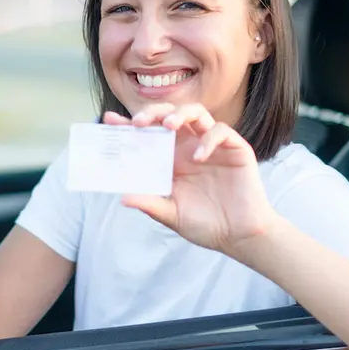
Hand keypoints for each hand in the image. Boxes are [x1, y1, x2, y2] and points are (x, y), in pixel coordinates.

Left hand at [104, 103, 278, 254]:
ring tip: (168, 126)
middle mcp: (189, 147)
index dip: (129, 124)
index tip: (109, 120)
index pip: (148, 133)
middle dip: (152, 113)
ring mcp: (212, 146)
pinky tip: (198, 157)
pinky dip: (208, 139)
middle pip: (169, 115)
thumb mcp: (172, 215)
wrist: (239, 236)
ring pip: (196, 113)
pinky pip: (220, 131)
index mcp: (171, 159)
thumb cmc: (205, 225)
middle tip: (139, 122)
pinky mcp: (235, 149)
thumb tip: (123, 198)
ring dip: (179, 115)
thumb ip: (150, 204)